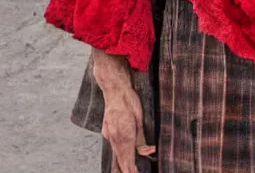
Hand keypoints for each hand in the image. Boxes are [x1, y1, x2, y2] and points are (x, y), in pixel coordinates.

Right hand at [92, 49, 153, 172]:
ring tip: (127, 170)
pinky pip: (113, 145)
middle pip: (120, 157)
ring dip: (121, 161)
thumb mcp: (140, 120)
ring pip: (116, 151)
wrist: (115, 89)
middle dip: (126, 168)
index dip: (131, 168)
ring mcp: (108, 133)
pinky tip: (121, 155)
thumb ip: (141, 138)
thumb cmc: (129, 102)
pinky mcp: (106, 130)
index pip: (128, 156)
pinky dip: (118, 152)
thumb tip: (148, 151)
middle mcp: (114, 136)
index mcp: (124, 134)